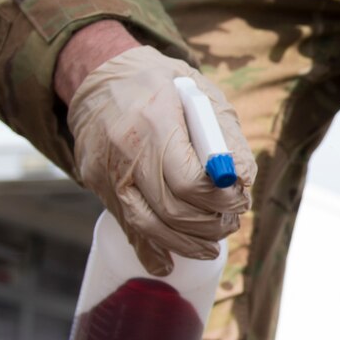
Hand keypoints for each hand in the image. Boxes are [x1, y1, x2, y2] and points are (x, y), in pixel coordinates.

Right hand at [65, 45, 252, 276]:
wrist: (100, 77)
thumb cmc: (161, 85)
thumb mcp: (202, 95)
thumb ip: (227, 137)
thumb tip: (242, 180)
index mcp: (155, 121)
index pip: (189, 181)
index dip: (220, 200)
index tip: (239, 199)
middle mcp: (126, 151)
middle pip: (171, 210)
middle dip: (209, 225)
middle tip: (230, 222)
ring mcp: (106, 172)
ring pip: (147, 226)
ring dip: (185, 243)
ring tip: (210, 244)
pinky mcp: (97, 185)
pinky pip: (125, 227)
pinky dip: (149, 250)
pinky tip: (168, 263)